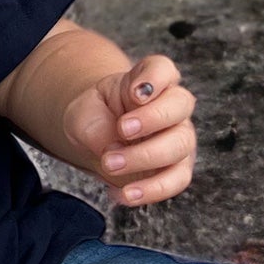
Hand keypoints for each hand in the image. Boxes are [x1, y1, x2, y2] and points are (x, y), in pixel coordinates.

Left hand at [62, 54, 196, 206]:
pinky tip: (122, 194)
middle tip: (121, 131)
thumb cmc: (94, 117)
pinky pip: (176, 181)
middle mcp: (172, 106)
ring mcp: (179, 136)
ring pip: (180, 145)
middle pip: (180, 104)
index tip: (134, 93)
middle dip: (151, 119)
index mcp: (148, 81)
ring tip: (110, 164)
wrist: (96, 138)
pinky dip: (151, 190)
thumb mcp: (83, 114)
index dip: (154, 79)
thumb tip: (114, 149)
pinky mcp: (178, 168)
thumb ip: (97, 126)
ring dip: (145, 157)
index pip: (162, 69)